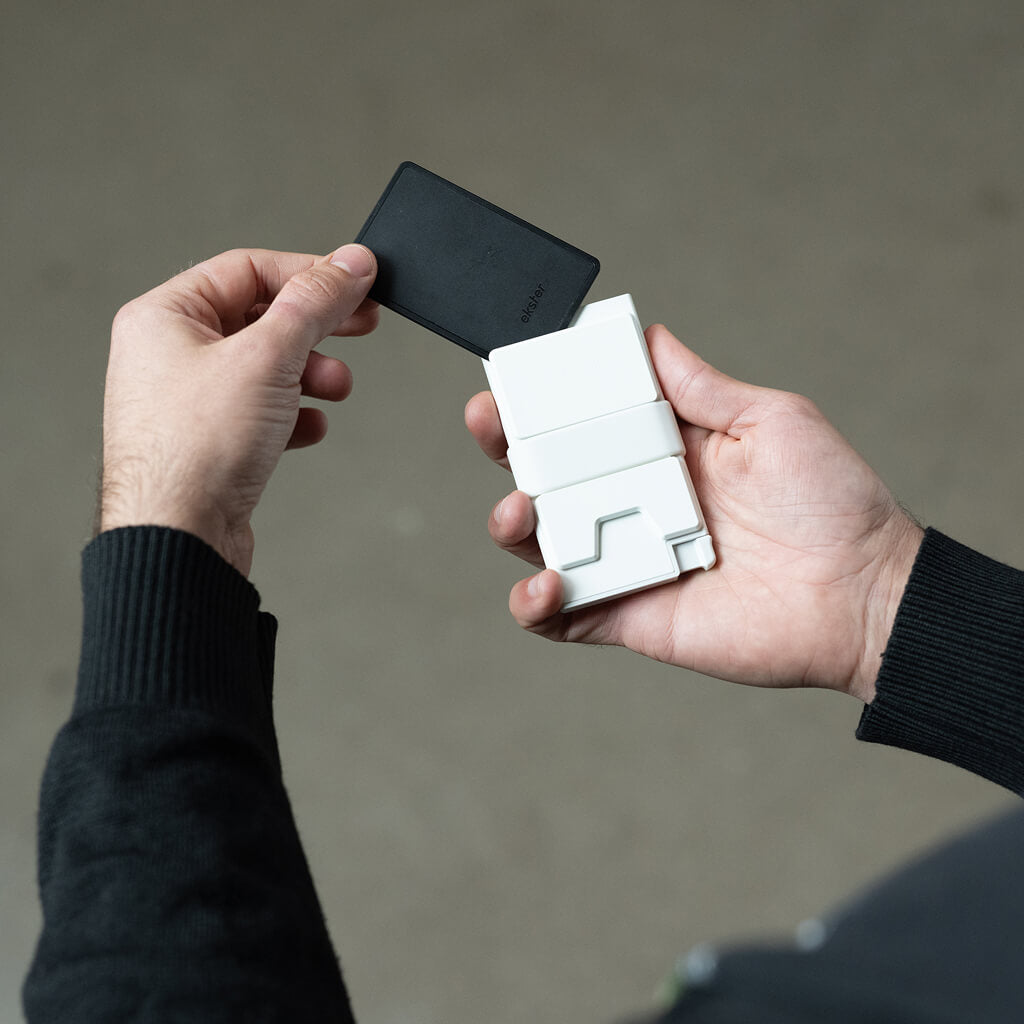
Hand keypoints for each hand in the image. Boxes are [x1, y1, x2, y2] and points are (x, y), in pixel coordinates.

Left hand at [100, 245, 377, 575]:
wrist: (179, 537)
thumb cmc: (195, 450)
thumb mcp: (268, 356)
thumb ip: (315, 303)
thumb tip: (351, 263)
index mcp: (165, 316)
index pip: (249, 269)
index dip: (309, 273)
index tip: (357, 281)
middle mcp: (169, 353)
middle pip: (260, 318)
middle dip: (316, 326)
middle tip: (363, 325)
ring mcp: (187, 400)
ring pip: (265, 367)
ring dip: (310, 373)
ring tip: (336, 387)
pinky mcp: (208, 442)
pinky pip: (260, 412)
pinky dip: (293, 415)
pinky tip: (309, 427)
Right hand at [465, 324, 922, 701]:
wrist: (862, 594)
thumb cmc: (831, 503)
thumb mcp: (770, 419)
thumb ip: (701, 386)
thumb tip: (650, 338)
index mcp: (662, 453)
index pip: (585, 422)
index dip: (543, 400)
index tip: (515, 376)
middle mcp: (634, 504)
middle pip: (547, 474)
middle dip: (504, 446)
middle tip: (489, 422)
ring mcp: (626, 561)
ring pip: (540, 542)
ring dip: (510, 523)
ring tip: (519, 510)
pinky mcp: (627, 615)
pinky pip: (560, 616)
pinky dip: (534, 604)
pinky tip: (546, 582)